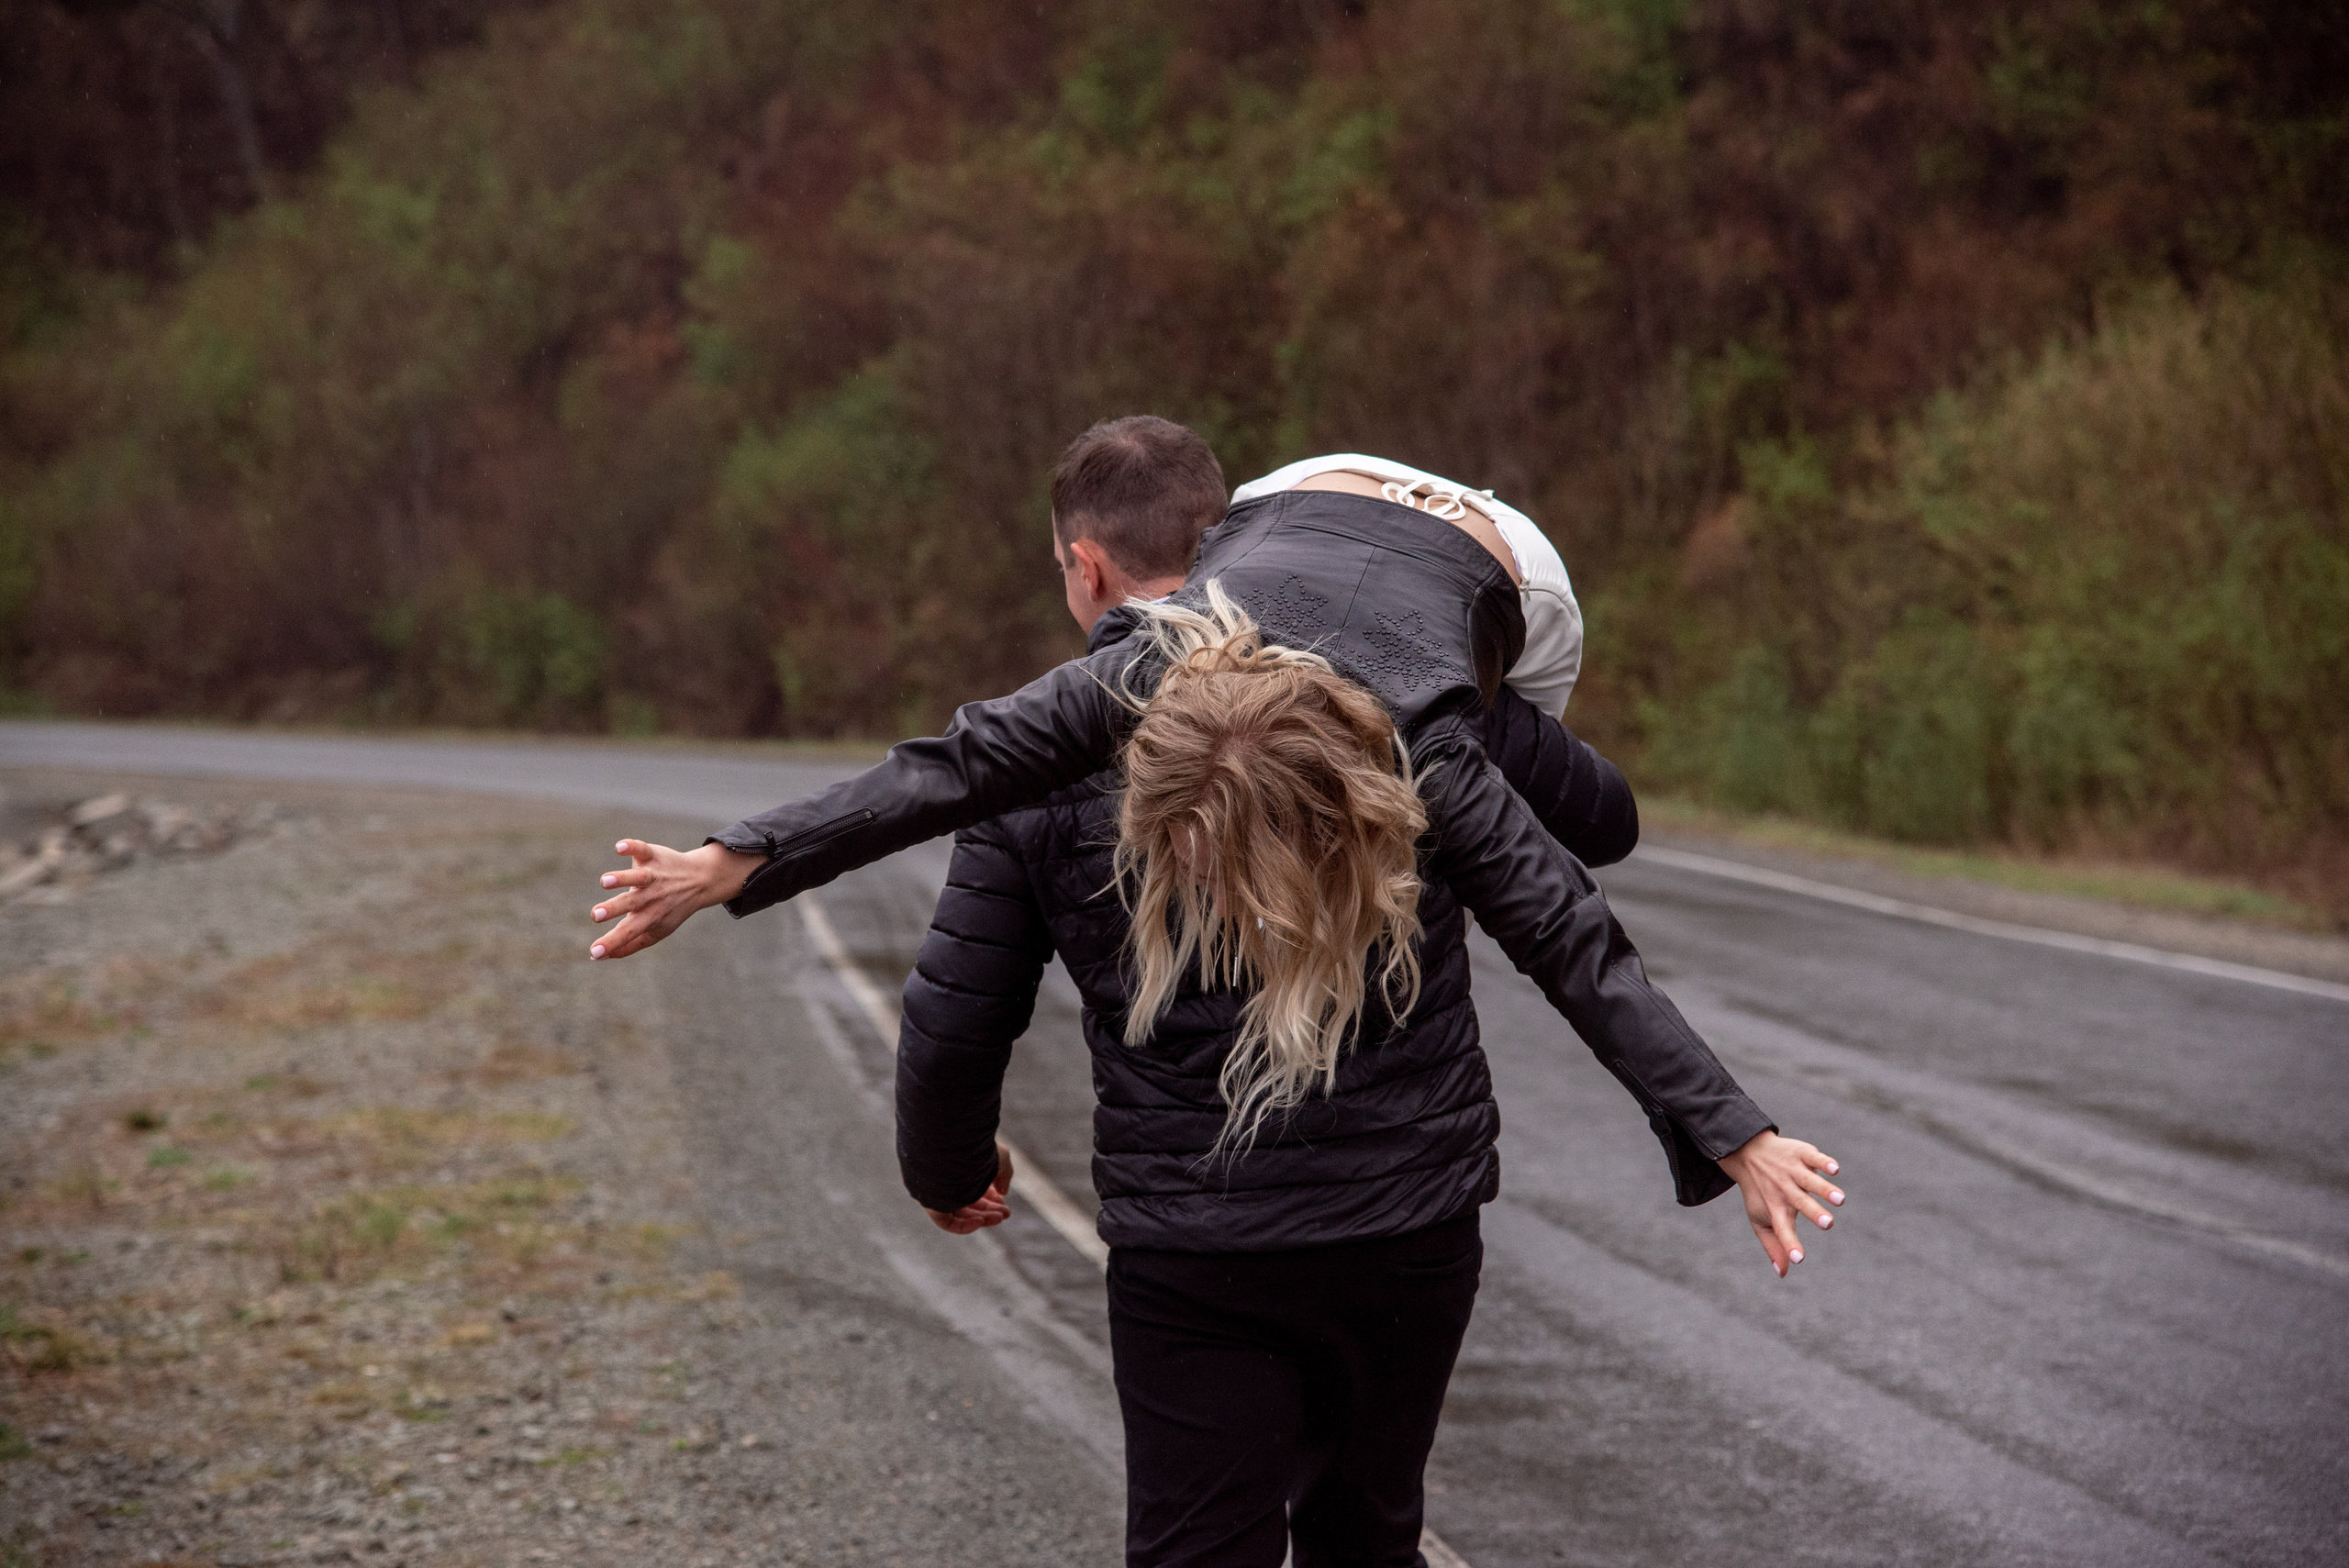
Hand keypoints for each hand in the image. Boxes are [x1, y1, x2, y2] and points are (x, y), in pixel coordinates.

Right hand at [588, 839, 759, 959]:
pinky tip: (620, 847)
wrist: (701, 880)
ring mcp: (653, 875)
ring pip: (638, 877)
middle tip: (595, 914)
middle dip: (613, 909)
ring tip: (605, 881)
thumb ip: (627, 945)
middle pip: (631, 903)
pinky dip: (632, 847)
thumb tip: (597, 957)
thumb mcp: (655, 932)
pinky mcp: (652, 855)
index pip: (628, 932)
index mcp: (649, 917)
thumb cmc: (670, 909)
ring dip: (622, 878)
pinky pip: (642, 849)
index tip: (593, 952)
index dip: (611, 942)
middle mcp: (651, 897)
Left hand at [926, 1143, 1015, 1234]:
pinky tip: (981, 1221)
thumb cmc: (977, 1153)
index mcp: (963, 1170)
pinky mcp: (933, 1207)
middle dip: (991, 1210)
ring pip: (963, 1215)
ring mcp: (941, 1196)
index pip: (976, 1188)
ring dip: (984, 1219)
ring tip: (999, 1218)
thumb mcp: (1000, 1160)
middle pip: (971, 1203)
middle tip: (1006, 1214)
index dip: (992, 1197)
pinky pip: (949, 1223)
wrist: (952, 1152)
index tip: (1004, 1201)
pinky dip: (966, 1226)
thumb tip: (1003, 1192)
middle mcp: (951, 1183)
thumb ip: (1005, 1175)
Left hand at [1717, 1129, 1843, 1277]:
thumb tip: (1783, 1273)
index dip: (1789, 1245)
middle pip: (1800, 1203)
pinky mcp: (1801, 1153)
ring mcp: (1792, 1171)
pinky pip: (1813, 1157)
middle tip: (1828, 1224)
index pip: (1782, 1230)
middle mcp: (1784, 1191)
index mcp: (1775, 1209)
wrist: (1747, 1153)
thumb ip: (1773, 1246)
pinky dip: (1823, 1162)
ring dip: (1824, 1189)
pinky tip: (1834, 1169)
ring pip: (1809, 1181)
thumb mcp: (1760, 1220)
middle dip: (1814, 1213)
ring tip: (1840, 1199)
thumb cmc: (1760, 1193)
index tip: (1798, 1259)